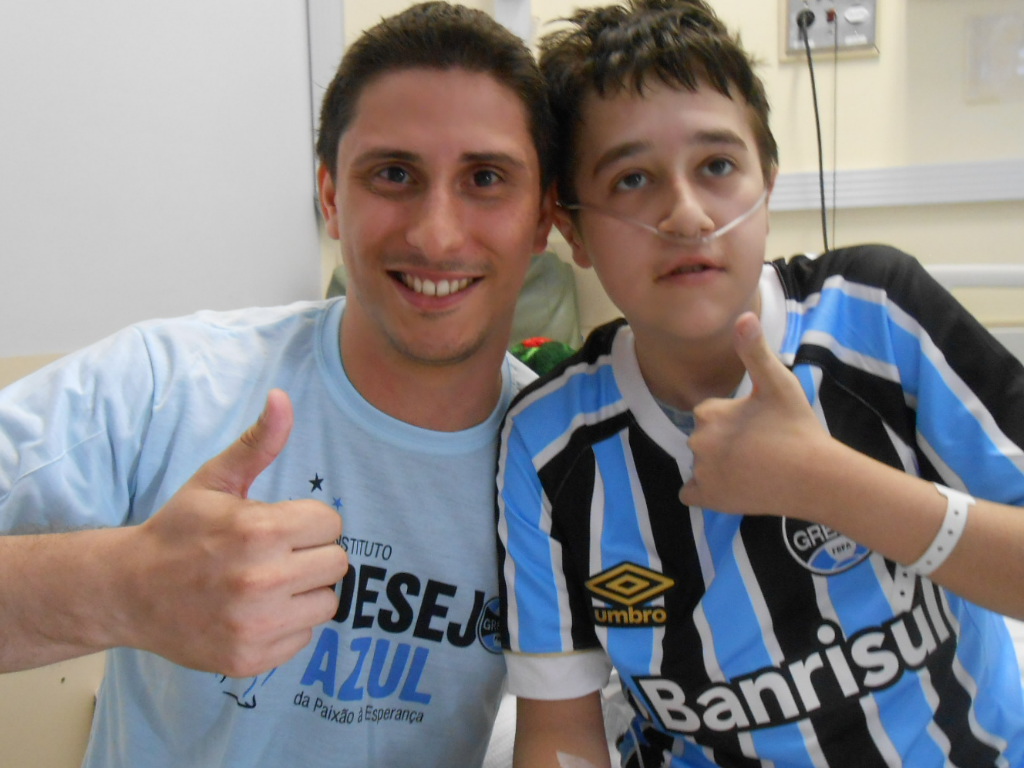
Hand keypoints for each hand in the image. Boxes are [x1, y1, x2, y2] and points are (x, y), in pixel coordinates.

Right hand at [121, 389, 347, 676]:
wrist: (126, 592)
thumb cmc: (178, 531)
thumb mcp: (214, 480)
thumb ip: (258, 442)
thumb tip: (283, 397)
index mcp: (258, 531)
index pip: (331, 523)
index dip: (308, 522)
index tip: (279, 527)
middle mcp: (260, 581)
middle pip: (337, 563)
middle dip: (311, 555)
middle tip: (276, 556)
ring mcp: (255, 625)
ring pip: (327, 603)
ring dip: (304, 592)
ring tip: (266, 584)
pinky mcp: (249, 659)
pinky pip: (304, 638)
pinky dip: (286, 627)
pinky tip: (255, 613)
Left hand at [680, 312, 827, 516]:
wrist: (815, 476)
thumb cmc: (796, 426)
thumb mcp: (778, 382)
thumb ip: (755, 350)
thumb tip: (743, 316)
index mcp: (708, 413)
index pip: (709, 413)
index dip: (733, 418)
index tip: (758, 424)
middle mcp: (697, 442)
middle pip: (704, 439)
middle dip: (724, 441)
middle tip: (759, 447)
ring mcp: (702, 473)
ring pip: (701, 464)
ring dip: (717, 465)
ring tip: (753, 468)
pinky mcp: (708, 499)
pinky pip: (690, 493)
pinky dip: (705, 491)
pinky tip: (730, 486)